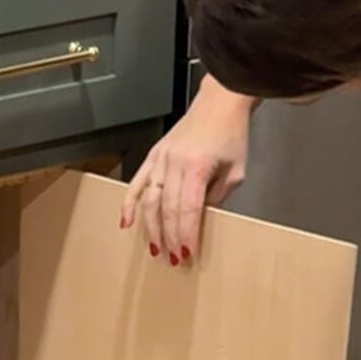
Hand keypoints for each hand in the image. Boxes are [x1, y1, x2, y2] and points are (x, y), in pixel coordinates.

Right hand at [120, 76, 253, 261]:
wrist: (220, 101)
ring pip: (149, 200)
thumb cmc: (231, 133)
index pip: (188, 210)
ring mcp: (162, 158)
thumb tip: (200, 219)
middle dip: (169, 237)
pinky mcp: (155, 155)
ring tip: (154, 247)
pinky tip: (125, 222)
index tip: (186, 254)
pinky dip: (129, 203)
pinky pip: (137, 182)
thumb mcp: (235, 172)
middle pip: (167, 209)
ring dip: (150, 227)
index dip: (185, 235)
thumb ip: (217, 197)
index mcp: (197, 166)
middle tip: (172, 259)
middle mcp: (175, 162)